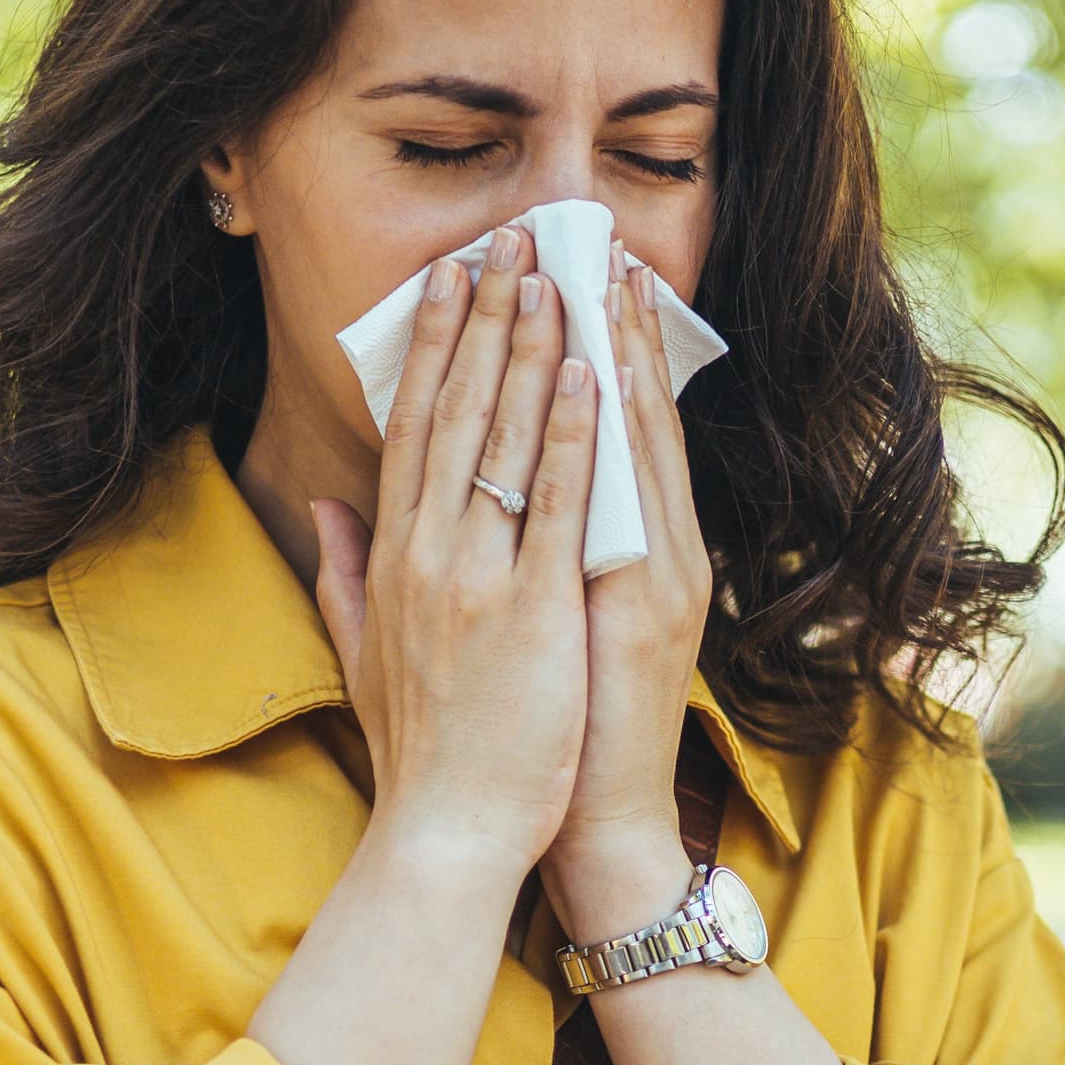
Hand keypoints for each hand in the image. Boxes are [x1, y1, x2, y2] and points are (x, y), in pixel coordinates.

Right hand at [314, 225, 598, 888]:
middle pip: (457, 411)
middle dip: (485, 319)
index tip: (453, 280)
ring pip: (505, 440)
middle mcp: (427, 553)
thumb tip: (326, 507)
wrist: (447, 833)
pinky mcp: (533, 611)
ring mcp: (478, 578)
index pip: (413, 426)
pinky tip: (589, 375)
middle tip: (510, 240)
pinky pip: (555, 506)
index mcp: (393, 558)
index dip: (434, 346)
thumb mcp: (363, 651)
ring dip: (531, 351)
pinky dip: (571, 437)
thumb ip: (341, 572)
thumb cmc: (422, 753)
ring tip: (553, 276)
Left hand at [542, 244, 716, 945]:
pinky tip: (596, 374)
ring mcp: (655, 574)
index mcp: (620, 552)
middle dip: (604, 325)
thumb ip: (486, 564)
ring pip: (636, 441)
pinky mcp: (647, 608)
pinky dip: (610, 436)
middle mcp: (652, 549)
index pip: (599, 429)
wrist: (594, 827)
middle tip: (582, 236)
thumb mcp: (523, 636)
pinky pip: (626, 504)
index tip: (559, 273)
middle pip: (628, 414)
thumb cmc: (552, 739)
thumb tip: (408, 510)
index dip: (582, 349)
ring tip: (594, 273)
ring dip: (615, 353)